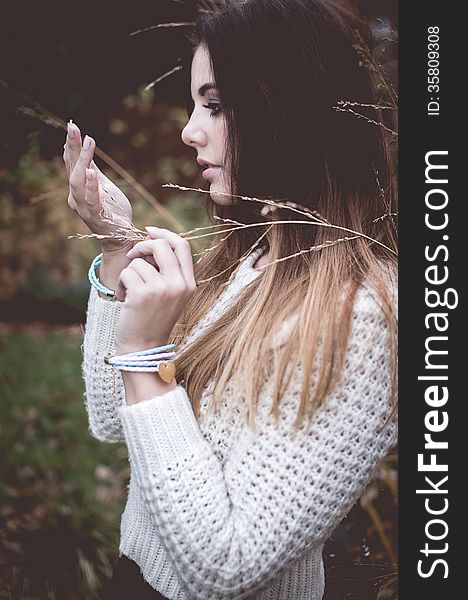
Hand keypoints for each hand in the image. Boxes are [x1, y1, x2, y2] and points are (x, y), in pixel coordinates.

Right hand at [63, 121, 134, 253]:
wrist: (121, 238)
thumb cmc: (113, 212)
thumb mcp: (105, 186)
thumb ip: (95, 171)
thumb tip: (87, 149)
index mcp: (77, 189)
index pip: (71, 163)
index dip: (71, 145)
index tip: (72, 125)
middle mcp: (76, 198)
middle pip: (71, 169)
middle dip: (73, 148)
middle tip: (73, 127)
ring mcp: (84, 208)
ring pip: (78, 183)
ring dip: (82, 162)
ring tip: (88, 143)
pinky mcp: (97, 217)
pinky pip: (91, 200)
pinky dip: (91, 186)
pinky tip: (92, 173)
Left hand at [114, 227, 196, 354]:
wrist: (143, 349)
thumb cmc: (152, 320)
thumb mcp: (170, 295)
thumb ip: (168, 271)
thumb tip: (153, 240)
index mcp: (189, 284)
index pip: (182, 246)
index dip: (164, 233)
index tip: (149, 230)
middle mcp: (179, 285)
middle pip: (160, 245)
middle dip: (141, 247)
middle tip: (132, 259)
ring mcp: (162, 289)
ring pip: (138, 261)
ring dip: (128, 274)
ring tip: (130, 293)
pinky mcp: (143, 294)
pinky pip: (126, 272)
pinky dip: (120, 284)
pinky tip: (124, 300)